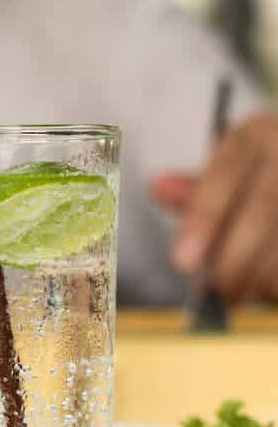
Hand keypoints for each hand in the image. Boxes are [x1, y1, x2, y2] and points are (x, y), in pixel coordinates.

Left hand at [152, 113, 277, 301]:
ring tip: (245, 291)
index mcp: (255, 135)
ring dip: (262, 275)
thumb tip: (159, 187)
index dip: (204, 221)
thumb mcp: (223, 179)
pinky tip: (268, 289)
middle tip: (218, 290)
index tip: (182, 263)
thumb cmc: (250, 185)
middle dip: (234, 259)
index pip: (226, 176)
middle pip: (263, 208)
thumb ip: (195, 192)